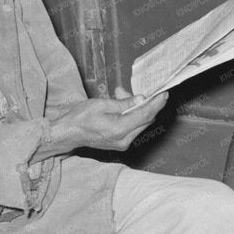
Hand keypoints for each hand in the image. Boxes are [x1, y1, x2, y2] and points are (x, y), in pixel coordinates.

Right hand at [35, 88, 166, 158]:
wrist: (68, 134)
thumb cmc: (80, 118)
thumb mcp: (102, 104)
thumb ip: (124, 103)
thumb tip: (141, 99)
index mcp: (119, 129)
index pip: (145, 115)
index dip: (156, 103)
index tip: (164, 93)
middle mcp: (124, 140)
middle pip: (145, 120)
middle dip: (145, 103)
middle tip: (140, 89)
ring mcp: (123, 143)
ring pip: (140, 123)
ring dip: (136, 108)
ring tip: (120, 94)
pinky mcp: (121, 143)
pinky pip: (133, 127)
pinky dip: (131, 115)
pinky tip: (121, 105)